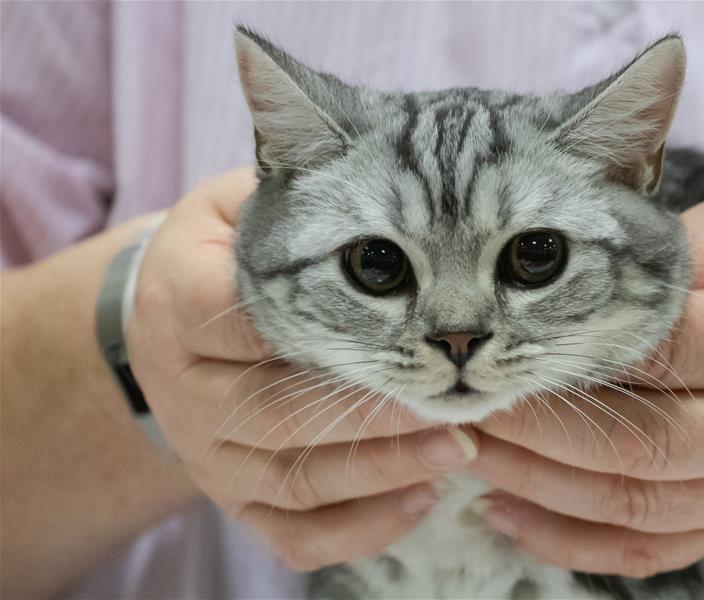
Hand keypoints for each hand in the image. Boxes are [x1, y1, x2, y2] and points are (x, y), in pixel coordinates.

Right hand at [127, 169, 478, 570]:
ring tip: (459, 446)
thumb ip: (291, 176)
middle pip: (280, 410)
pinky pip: (293, 533)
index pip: (242, 315)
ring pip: (298, 479)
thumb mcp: (244, 201)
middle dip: (375, 406)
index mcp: (179, 299)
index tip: (410, 310)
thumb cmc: (230, 252)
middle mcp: (186, 387)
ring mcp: (210, 452)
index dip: (326, 316)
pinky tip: (424, 497)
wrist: (173, 329)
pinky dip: (361, 526)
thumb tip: (318, 111)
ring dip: (385, 468)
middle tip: (455, 389)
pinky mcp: (236, 497)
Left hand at [471, 191, 703, 577]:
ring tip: (466, 454)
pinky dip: (577, 545)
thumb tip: (562, 299)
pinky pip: (656, 547)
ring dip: (538, 488)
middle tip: (463, 405)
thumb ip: (661, 266)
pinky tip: (510, 519)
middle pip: (634, 443)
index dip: (561, 356)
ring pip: (634, 503)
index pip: (649, 355)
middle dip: (534, 431)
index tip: (493, 347)